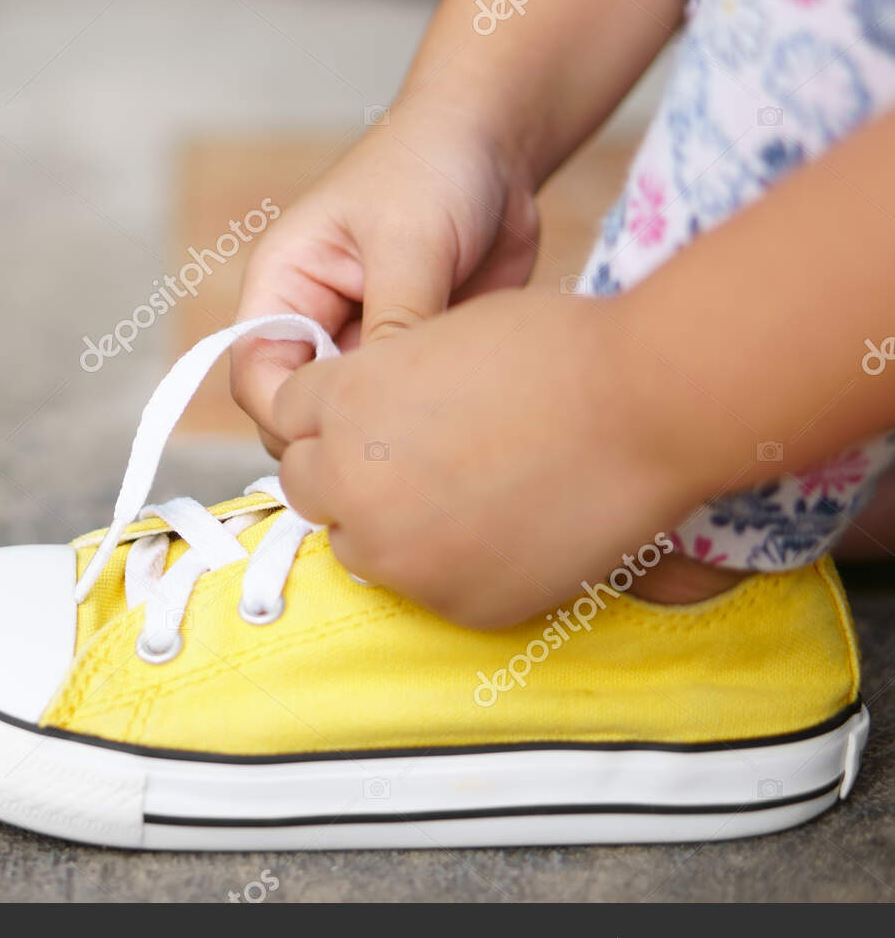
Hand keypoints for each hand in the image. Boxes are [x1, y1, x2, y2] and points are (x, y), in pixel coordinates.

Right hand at [230, 101, 539, 455]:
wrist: (498, 142)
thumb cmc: (431, 165)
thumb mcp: (410, 242)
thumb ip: (393, 322)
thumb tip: (383, 402)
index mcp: (283, 286)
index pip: (255, 376)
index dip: (287, 413)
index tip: (343, 432)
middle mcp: (313, 321)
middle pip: (299, 406)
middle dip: (338, 427)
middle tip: (400, 440)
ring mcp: (362, 340)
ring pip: (353, 412)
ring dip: (388, 421)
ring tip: (439, 417)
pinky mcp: (409, 352)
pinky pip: (404, 403)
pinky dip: (426, 411)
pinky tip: (462, 400)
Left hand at [273, 289, 689, 627]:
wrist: (648, 410)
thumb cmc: (558, 351)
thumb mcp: (439, 335)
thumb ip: (380, 379)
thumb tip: (363, 413)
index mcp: (341, 402)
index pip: (289, 412)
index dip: (331, 406)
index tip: (367, 409)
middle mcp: (351, 483)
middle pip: (307, 485)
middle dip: (344, 470)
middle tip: (407, 457)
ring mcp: (399, 553)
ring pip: (355, 545)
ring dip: (385, 524)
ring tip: (457, 493)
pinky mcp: (451, 602)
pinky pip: (421, 587)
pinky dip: (447, 564)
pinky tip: (500, 528)